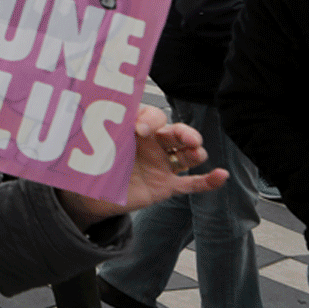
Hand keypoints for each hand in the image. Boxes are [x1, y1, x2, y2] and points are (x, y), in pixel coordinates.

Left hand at [58, 106, 227, 227]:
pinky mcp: (165, 186)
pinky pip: (191, 183)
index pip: (153, 115)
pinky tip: (221, 175)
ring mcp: (161, 164)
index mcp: (135, 127)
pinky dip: (208, 181)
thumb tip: (96, 117)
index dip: (150, 120)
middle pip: (177, 132)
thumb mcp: (90, 141)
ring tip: (195, 152)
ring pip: (188, 155)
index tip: (138, 129)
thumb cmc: (90, 159)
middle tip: (183, 136)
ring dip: (196, 151)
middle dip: (184, 132)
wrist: (88, 191)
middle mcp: (152, 143)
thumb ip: (95, 129)